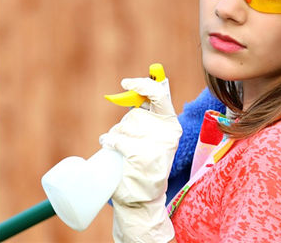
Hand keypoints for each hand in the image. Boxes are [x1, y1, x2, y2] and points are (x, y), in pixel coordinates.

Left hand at [100, 77, 181, 242]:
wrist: (142, 198)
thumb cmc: (144, 162)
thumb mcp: (153, 137)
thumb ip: (147, 115)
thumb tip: (131, 88)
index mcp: (171, 125)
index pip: (160, 95)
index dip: (142, 85)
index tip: (126, 82)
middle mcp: (167, 133)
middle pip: (134, 115)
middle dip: (124, 125)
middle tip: (126, 139)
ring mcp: (155, 146)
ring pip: (123, 127)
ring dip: (115, 135)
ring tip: (120, 150)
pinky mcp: (140, 157)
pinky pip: (117, 140)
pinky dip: (110, 142)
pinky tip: (112, 149)